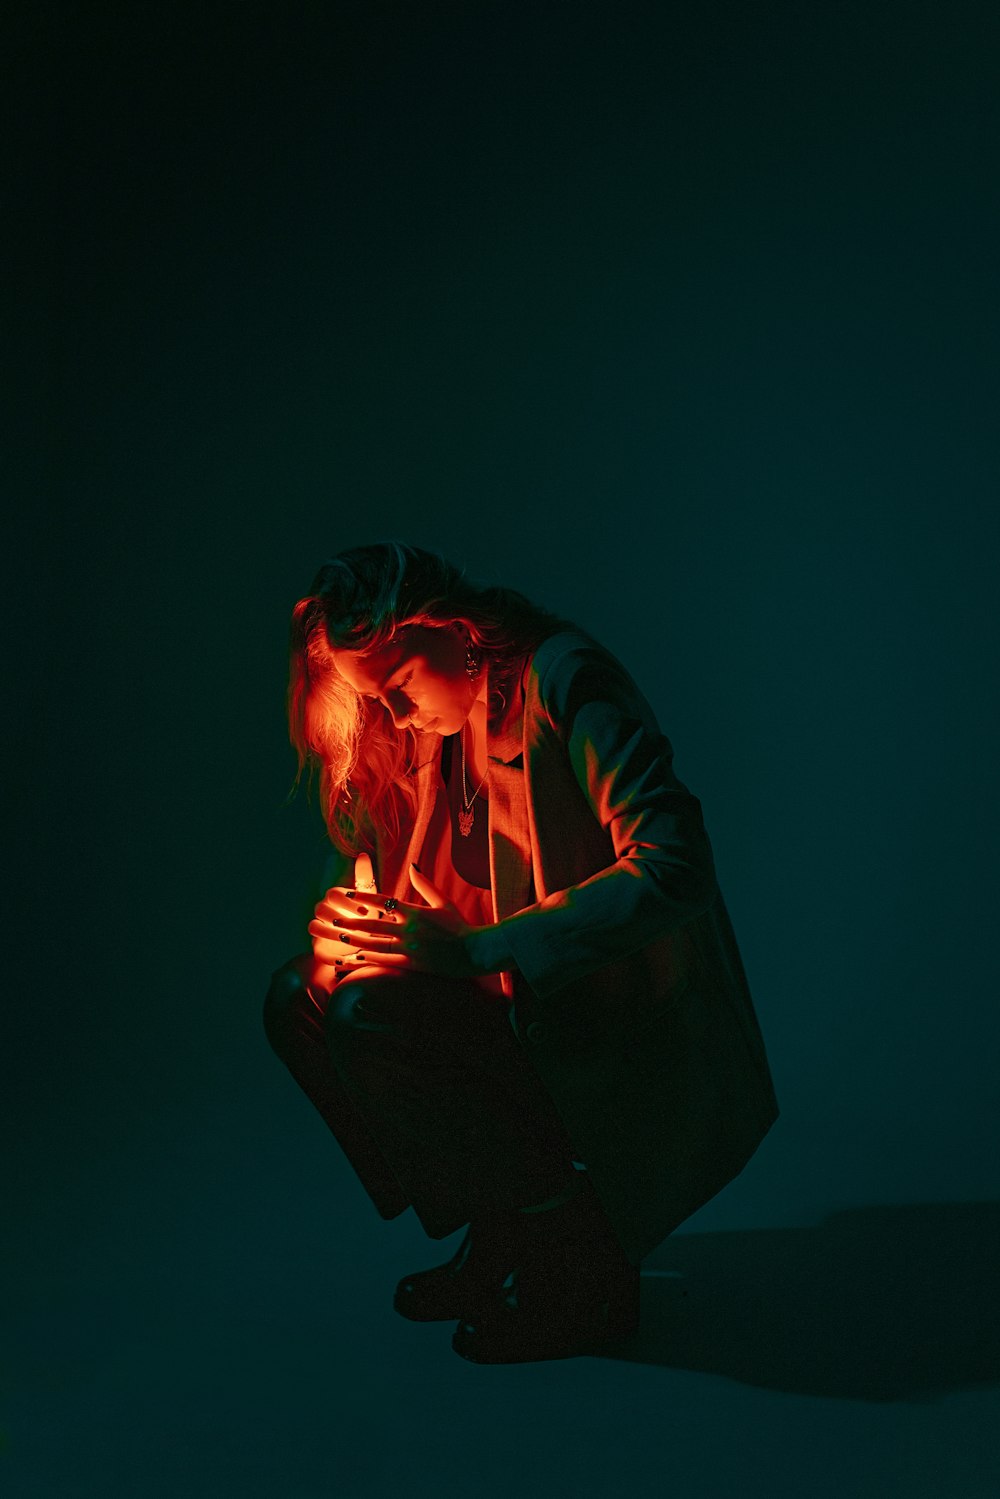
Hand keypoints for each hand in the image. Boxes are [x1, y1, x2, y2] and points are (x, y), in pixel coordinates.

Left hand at [309, 863, 480, 978]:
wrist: (474, 952)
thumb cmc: (459, 926)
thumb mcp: (444, 902)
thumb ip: (425, 884)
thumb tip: (412, 865)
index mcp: (416, 912)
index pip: (384, 901)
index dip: (363, 896)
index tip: (347, 893)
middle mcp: (409, 930)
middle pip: (374, 924)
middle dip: (352, 921)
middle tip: (333, 918)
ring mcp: (410, 949)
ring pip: (375, 944)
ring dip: (355, 941)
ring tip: (338, 937)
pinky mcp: (411, 965)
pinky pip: (385, 962)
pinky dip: (367, 960)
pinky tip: (353, 958)